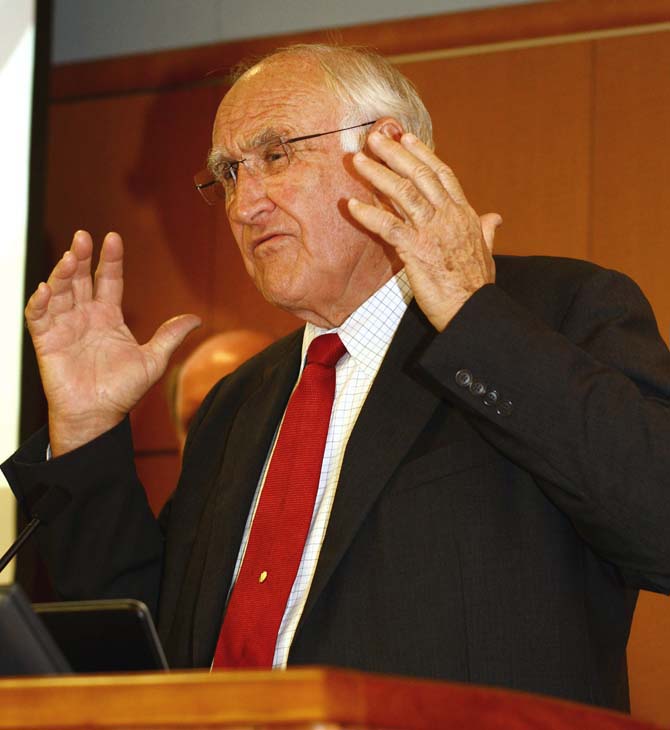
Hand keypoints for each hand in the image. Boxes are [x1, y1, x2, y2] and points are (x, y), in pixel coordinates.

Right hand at [25, 231, 200, 455]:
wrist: (99, 416)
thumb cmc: (122, 391)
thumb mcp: (153, 360)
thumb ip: (170, 336)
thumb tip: (196, 318)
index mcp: (109, 317)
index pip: (109, 280)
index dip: (110, 259)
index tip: (113, 238)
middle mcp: (85, 316)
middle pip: (80, 279)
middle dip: (81, 257)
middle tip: (82, 237)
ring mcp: (64, 327)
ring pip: (60, 292)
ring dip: (61, 274)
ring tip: (69, 258)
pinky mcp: (47, 342)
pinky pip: (38, 317)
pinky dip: (40, 303)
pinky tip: (46, 289)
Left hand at [348, 129, 500, 330]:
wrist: (472, 308)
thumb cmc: (476, 285)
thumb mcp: (487, 252)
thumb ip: (487, 230)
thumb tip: (495, 217)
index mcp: (463, 214)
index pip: (442, 174)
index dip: (423, 154)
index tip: (407, 138)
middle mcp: (448, 216)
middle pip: (419, 175)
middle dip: (395, 154)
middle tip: (375, 137)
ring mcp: (431, 231)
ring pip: (403, 193)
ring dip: (378, 174)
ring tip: (359, 160)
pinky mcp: (416, 249)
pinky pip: (388, 226)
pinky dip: (368, 214)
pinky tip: (352, 205)